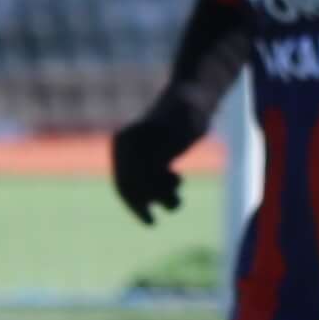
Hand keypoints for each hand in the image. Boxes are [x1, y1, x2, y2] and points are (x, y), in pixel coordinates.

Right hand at [110, 89, 208, 220]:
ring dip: (159, 193)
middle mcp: (126, 146)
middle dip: (147, 201)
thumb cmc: (185, 116)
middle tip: (164, 213)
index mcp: (124, 142)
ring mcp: (137, 149)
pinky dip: (162, 184)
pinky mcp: (151, 152)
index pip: (124, 181)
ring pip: (143, 183)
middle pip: (130, 185)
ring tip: (177, 195)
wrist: (193, 98)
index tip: (149, 221)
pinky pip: (150, 176)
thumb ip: (158, 159)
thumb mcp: (173, 139)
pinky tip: (176, 181)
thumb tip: (148, 183)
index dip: (135, 204)